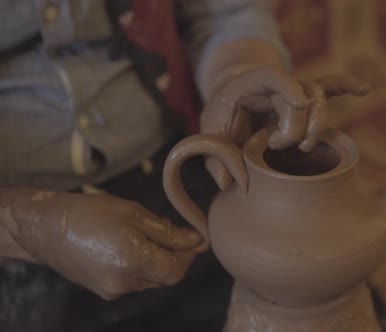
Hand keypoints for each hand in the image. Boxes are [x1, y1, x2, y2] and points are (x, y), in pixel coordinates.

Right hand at [5, 192, 199, 299]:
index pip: (176, 271)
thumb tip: (196, 241)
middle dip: (173, 255)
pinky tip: (128, 245)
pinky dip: (140, 265)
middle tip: (168, 231)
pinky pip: (134, 280)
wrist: (46, 228)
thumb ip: (167, 231)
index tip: (191, 238)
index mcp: (131, 262)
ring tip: (142, 235)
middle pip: (165, 276)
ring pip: (150, 279)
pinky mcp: (104, 290)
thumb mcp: (134, 213)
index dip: (188, 256)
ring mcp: (112, 290)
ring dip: (156, 260)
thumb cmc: (90, 213)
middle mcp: (123, 283)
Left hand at [200, 65, 369, 188]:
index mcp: (248, 85)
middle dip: (296, 126)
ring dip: (318, 124)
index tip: (298, 105)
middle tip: (277, 146)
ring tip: (305, 147)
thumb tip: (231, 183)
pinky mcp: (305, 100)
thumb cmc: (221, 119)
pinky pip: (330, 88)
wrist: (230, 102)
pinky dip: (347, 86)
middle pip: (302, 95)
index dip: (289, 87)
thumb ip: (215, 159)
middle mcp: (276, 84)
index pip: (273, 75)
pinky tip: (365, 89)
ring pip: (319, 97)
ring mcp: (293, 90)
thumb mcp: (209, 136)